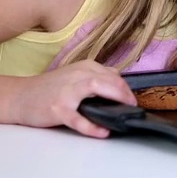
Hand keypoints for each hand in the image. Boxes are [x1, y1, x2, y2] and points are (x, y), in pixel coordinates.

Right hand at [8, 60, 136, 137]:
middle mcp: (78, 76)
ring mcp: (68, 92)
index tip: (131, 99)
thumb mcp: (75, 75)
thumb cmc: (50, 88)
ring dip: (116, 98)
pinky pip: (79, 119)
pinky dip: (92, 126)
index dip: (126, 88)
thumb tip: (118, 82)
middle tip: (132, 106)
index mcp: (85, 67)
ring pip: (97, 88)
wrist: (21, 96)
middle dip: (126, 93)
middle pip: (110, 79)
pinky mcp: (58, 109)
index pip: (114, 75)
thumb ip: (96, 76)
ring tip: (124, 111)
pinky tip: (102, 131)